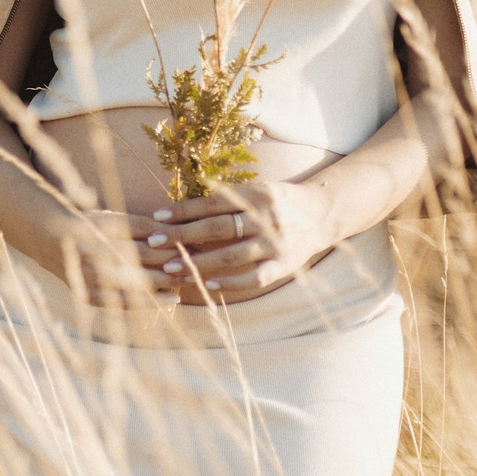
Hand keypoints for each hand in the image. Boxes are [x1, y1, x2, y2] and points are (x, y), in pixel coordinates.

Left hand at [139, 175, 344, 305]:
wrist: (323, 213)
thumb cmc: (279, 201)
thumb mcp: (256, 190)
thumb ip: (227, 198)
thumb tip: (184, 207)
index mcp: (256, 194)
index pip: (213, 203)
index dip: (184, 210)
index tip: (157, 217)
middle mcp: (266, 217)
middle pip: (217, 228)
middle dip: (183, 236)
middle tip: (153, 243)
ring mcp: (276, 243)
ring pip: (232, 255)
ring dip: (199, 262)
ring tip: (171, 267)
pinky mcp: (284, 265)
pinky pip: (254, 277)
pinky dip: (231, 282)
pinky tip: (208, 285)